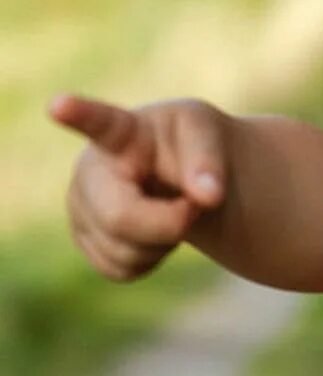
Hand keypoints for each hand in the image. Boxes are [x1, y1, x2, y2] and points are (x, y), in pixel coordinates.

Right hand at [49, 95, 227, 280]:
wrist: (182, 173)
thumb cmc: (190, 145)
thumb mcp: (208, 136)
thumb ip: (210, 162)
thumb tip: (208, 197)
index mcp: (121, 130)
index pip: (99, 122)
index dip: (78, 114)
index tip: (58, 105)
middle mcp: (89, 170)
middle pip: (120, 217)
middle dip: (168, 223)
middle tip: (196, 206)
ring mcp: (80, 209)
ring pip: (123, 252)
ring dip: (165, 240)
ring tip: (172, 207)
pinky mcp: (86, 241)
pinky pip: (123, 270)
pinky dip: (153, 258)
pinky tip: (156, 231)